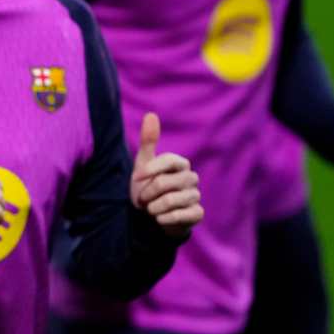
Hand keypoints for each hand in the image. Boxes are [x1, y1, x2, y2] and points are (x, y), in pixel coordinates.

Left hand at [130, 113, 202, 236]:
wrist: (150, 217)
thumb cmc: (147, 187)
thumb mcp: (143, 164)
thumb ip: (148, 141)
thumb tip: (151, 114)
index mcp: (180, 164)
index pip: (168, 159)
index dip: (150, 169)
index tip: (136, 178)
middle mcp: (191, 178)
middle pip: (164, 183)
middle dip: (147, 193)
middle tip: (143, 198)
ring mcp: (195, 196)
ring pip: (170, 201)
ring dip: (153, 207)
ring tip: (151, 209)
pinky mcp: (197, 213)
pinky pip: (180, 215)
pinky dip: (164, 219)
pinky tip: (160, 219)